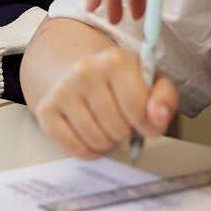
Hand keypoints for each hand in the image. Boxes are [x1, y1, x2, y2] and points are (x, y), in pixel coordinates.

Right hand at [32, 44, 178, 157]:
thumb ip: (164, 98)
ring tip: (105, 125)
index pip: (139, 111)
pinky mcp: (46, 109)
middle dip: (124, 131)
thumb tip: (158, 117)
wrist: (77, 71)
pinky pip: (73, 147)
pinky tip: (89, 134)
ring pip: (96, 140)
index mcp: (115, 60)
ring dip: (106, 141)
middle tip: (120, 118)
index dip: (147, 125)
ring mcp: (63, 89)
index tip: (144, 121)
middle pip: (117, 128)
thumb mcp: (151, 82)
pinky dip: (86, 149)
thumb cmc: (120, 82)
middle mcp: (85, 70)